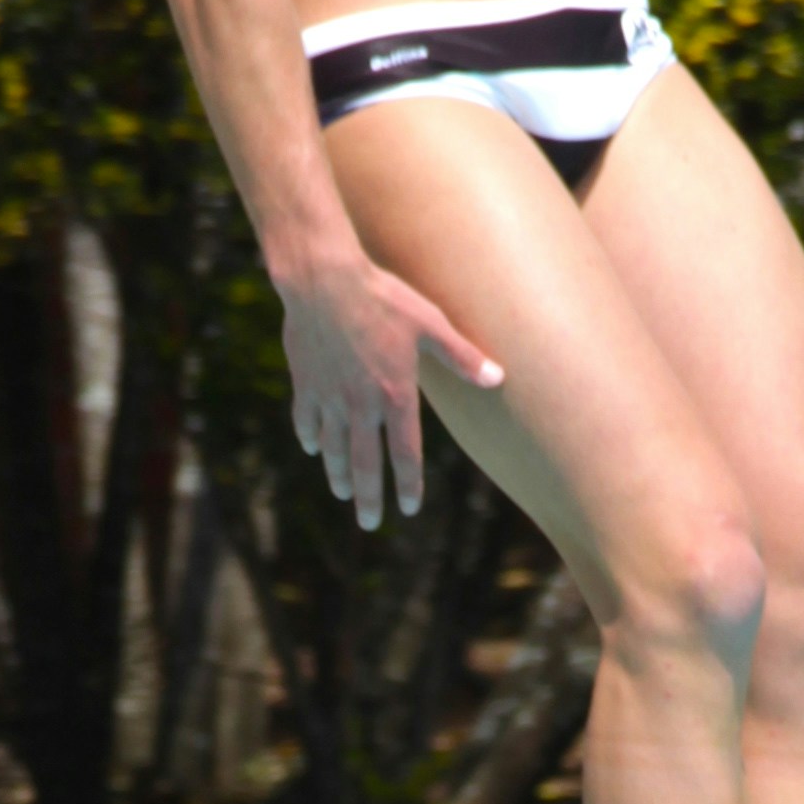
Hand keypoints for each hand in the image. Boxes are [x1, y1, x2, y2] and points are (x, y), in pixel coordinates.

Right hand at [275, 246, 503, 527]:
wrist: (324, 280)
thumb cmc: (383, 297)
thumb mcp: (430, 323)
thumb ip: (462, 356)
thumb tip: (498, 378)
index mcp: (395, 395)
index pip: (405, 454)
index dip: (408, 484)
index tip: (409, 508)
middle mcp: (361, 405)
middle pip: (365, 464)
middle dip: (368, 498)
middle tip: (369, 523)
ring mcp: (329, 396)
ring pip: (333, 448)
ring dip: (338, 475)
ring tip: (343, 493)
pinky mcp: (306, 382)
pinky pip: (307, 420)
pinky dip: (311, 438)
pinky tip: (313, 448)